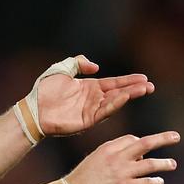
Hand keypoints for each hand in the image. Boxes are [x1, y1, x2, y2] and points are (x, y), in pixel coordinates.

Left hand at [34, 55, 154, 136]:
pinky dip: (115, 104)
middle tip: (150, 86)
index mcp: (90, 87)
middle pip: (118, 93)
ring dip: (129, 96)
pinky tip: (124, 97)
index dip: (128, 81)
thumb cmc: (44, 91)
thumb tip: (96, 66)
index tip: (144, 78)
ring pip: (114, 102)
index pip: (114, 83)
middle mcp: (93, 99)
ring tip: (143, 90)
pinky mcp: (87, 120)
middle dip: (135, 89)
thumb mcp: (62, 69)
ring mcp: (91, 110)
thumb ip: (79, 63)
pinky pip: (104, 111)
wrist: (33, 109)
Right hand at [64, 131, 178, 183]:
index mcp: (108, 148)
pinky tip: (159, 182)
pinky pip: (146, 183)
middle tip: (176, 137)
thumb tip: (134, 157)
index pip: (131, 139)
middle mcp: (117, 157)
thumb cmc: (82, 179)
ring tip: (172, 164)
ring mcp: (122, 173)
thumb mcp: (95, 159)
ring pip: (150, 164)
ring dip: (164, 163)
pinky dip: (155, 182)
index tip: (143, 151)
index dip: (140, 143)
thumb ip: (113, 155)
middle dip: (163, 139)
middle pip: (145, 144)